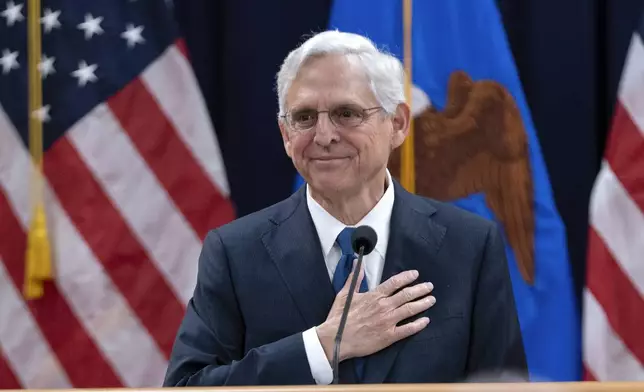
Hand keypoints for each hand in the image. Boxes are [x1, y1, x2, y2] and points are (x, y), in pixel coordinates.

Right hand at [316, 264, 434, 362]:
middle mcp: (383, 307)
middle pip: (406, 295)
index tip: (416, 274)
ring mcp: (387, 322)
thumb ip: (354, 278)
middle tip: (429, 286)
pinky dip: (418, 325)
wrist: (335, 339)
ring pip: (410, 310)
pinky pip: (407, 329)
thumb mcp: (344, 294)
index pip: (394, 283)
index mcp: (374, 296)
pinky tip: (426, 321)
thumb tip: (356, 263)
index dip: (407, 277)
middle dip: (420, 289)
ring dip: (422, 304)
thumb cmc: (339, 317)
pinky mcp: (389, 336)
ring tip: (432, 300)